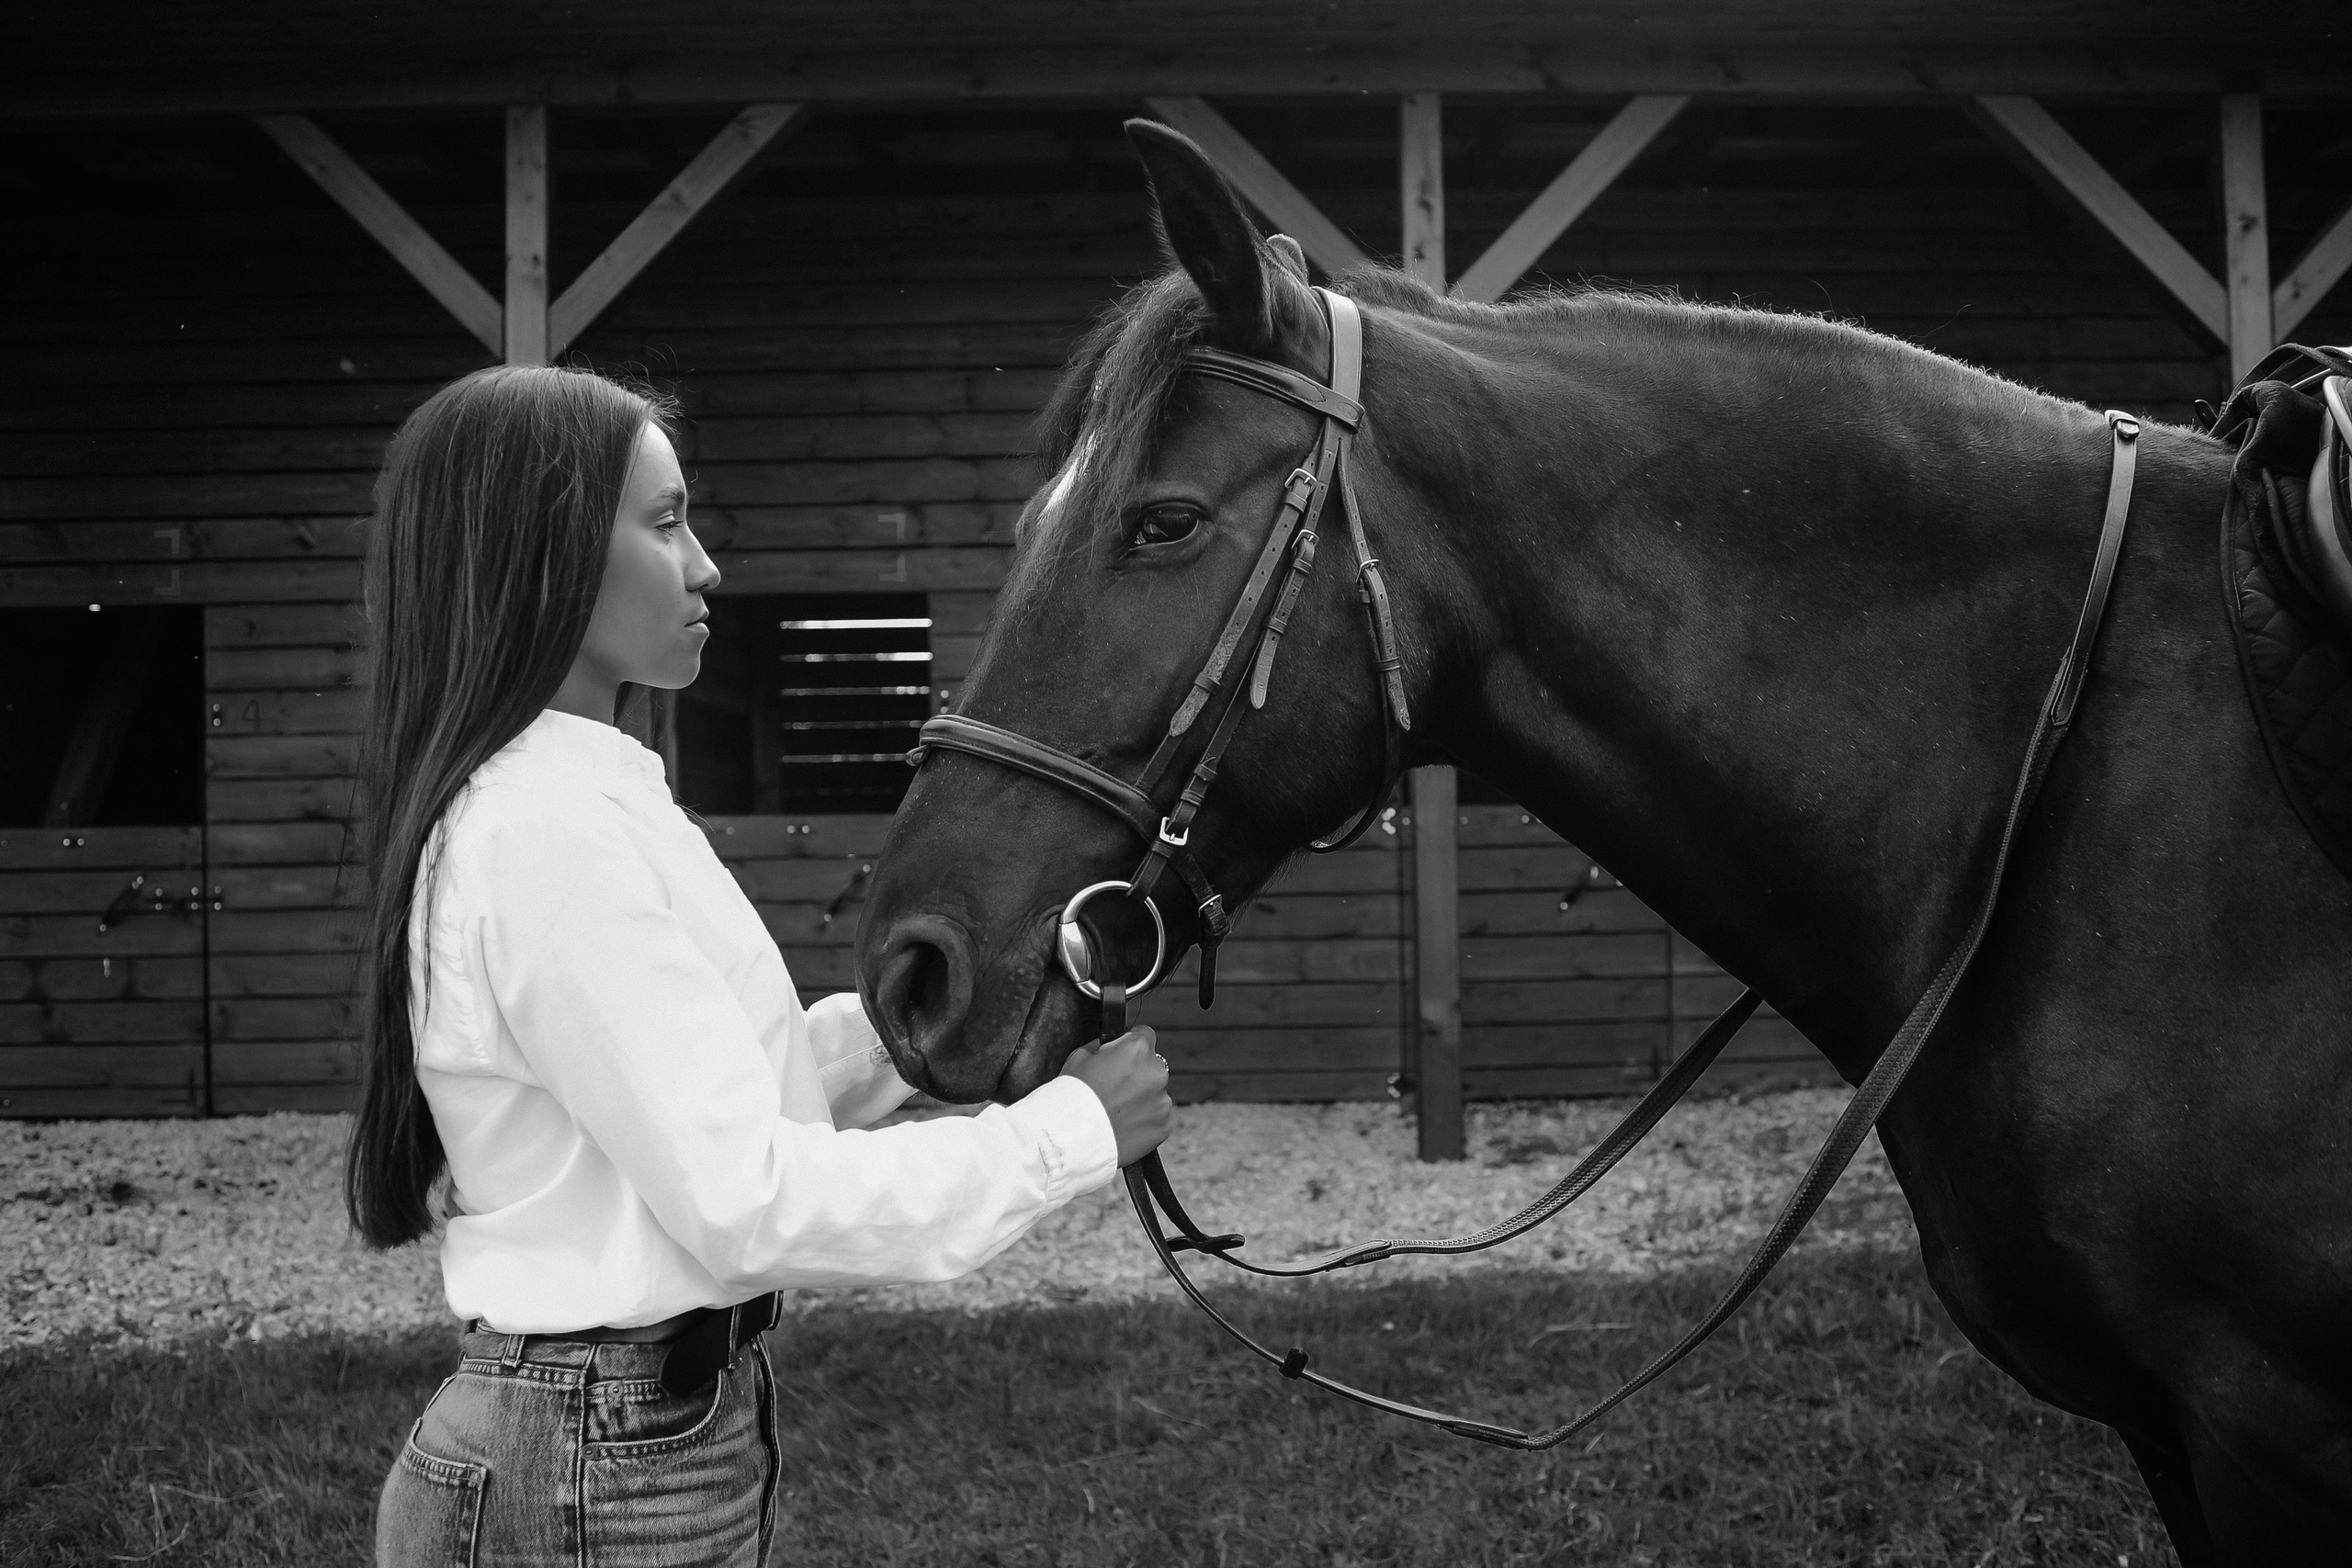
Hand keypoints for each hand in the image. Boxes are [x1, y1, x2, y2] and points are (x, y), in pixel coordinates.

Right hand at [1056, 1027, 1172, 1167]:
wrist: (1072, 1137)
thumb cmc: (1072, 1094)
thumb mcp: (1079, 1056)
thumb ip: (1102, 1047)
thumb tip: (1110, 1045)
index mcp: (1137, 1049)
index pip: (1145, 1035)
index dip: (1131, 1045)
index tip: (1122, 1056)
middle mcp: (1157, 1072)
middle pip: (1152, 1066)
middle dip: (1137, 1075)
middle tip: (1113, 1090)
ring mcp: (1162, 1101)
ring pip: (1155, 1094)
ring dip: (1141, 1099)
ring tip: (1115, 1112)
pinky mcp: (1163, 1126)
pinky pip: (1155, 1119)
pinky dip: (1143, 1122)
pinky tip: (1122, 1126)